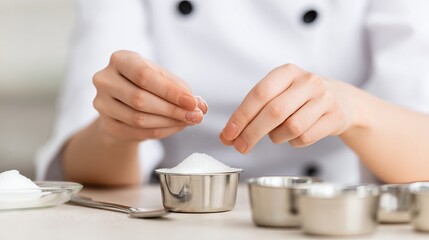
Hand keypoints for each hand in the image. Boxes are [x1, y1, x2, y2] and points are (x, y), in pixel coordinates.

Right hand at [92, 50, 207, 141]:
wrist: (124, 104)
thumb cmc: (148, 86)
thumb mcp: (164, 79)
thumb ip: (182, 90)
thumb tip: (201, 106)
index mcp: (120, 60)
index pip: (144, 76)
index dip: (170, 91)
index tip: (192, 102)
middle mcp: (105, 79)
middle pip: (140, 99)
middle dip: (172, 110)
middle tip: (196, 116)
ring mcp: (102, 103)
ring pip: (138, 119)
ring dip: (169, 123)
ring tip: (188, 121)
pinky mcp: (106, 124)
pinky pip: (136, 133)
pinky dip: (161, 132)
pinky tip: (175, 127)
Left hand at [220, 64, 354, 152]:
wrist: (342, 100)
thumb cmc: (301, 98)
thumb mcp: (279, 93)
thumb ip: (254, 111)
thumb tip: (228, 136)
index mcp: (287, 72)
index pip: (259, 94)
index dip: (241, 116)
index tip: (228, 134)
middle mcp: (307, 81)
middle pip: (274, 112)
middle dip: (252, 133)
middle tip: (239, 147)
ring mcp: (324, 98)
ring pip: (291, 127)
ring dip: (276, 137)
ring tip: (275, 135)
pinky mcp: (335, 116)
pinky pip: (306, 137)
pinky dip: (293, 142)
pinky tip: (293, 136)